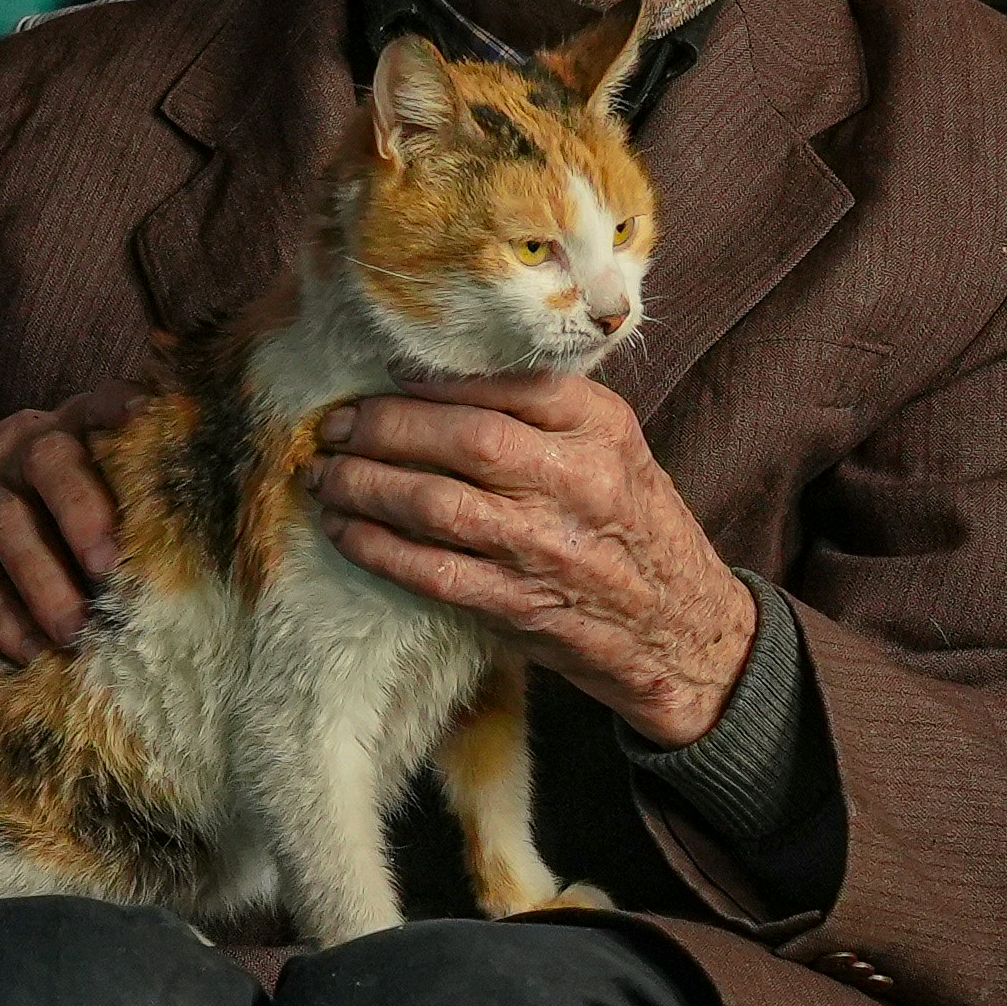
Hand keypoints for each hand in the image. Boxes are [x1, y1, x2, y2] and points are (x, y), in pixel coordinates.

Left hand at [0, 393, 131, 661]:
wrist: (15, 453)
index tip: (30, 653)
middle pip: (5, 518)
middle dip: (38, 576)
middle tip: (75, 627)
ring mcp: (33, 433)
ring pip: (51, 465)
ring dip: (80, 515)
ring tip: (107, 566)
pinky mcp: (79, 409)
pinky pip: (97, 404)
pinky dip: (118, 413)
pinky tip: (137, 427)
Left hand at [306, 374, 760, 747]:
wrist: (682, 632)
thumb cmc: (633, 529)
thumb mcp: (615, 450)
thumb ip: (548, 411)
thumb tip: (441, 376)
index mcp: (602, 429)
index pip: (508, 383)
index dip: (434, 377)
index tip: (382, 373)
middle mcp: (578, 481)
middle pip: (463, 438)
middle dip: (382, 427)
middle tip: (335, 424)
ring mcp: (546, 547)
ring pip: (435, 503)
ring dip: (364, 486)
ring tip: (324, 474)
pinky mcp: (519, 606)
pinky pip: (430, 571)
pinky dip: (376, 548)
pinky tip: (344, 531)